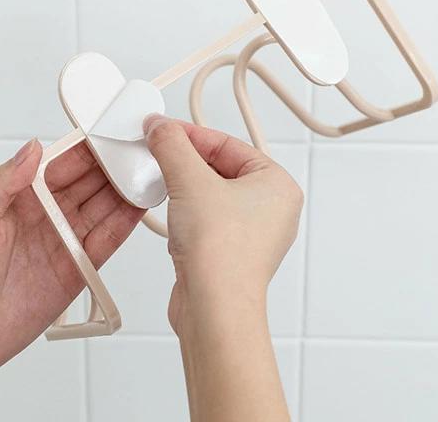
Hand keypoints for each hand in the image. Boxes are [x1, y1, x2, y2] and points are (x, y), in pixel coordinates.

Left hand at [0, 138, 141, 418]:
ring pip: (103, 207)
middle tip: (135, 153)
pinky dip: (125, 224)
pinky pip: (107, 240)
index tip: (106, 136)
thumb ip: (0, 185)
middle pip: (89, 182)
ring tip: (145, 176)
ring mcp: (66, 240)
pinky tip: (138, 209)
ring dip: (124, 191)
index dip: (85, 150)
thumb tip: (31, 149)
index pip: (60, 164)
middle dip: (112, 166)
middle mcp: (48, 215)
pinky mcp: (79, 268)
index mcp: (21, 197)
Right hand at [143, 115, 301, 421]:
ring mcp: (252, 233)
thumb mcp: (190, 180)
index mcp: (278, 184)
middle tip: (159, 153)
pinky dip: (186, 213)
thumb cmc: (222, 253)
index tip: (163, 130)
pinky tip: (172, 218)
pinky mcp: (231, 252)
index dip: (191, 134)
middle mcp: (271, 208)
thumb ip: (173, 145)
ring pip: (210, 194)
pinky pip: (206, 219)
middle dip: (185, 162)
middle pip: (219, 167)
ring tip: (166, 186)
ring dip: (184, 188)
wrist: (214, 308)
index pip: (228, 144)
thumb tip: (162, 127)